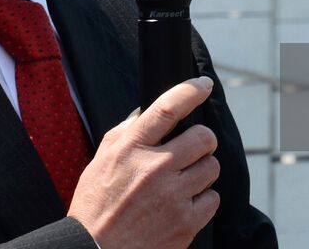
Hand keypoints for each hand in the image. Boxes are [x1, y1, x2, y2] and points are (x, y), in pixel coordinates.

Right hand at [67, 76, 220, 248]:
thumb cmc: (96, 207)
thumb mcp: (101, 161)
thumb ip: (125, 133)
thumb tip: (146, 114)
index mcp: (132, 149)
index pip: (168, 108)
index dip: (191, 91)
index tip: (204, 85)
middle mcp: (155, 169)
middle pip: (204, 137)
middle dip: (202, 140)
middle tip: (192, 149)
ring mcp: (173, 197)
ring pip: (212, 167)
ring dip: (202, 171)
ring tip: (183, 181)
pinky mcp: (186, 223)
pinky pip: (213, 199)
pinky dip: (203, 200)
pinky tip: (184, 204)